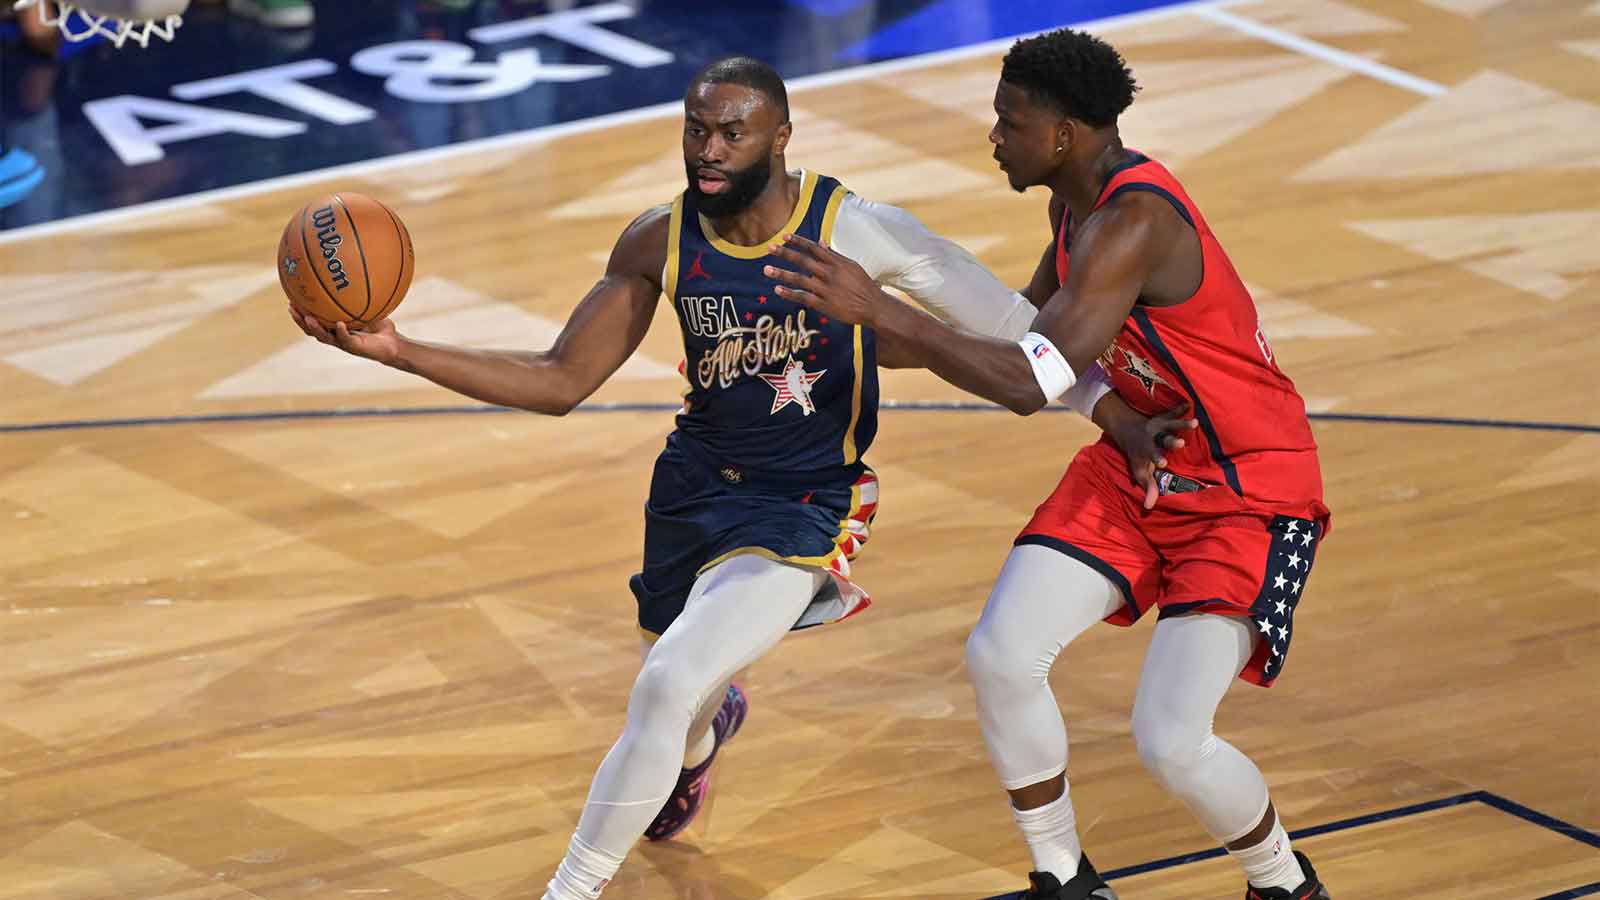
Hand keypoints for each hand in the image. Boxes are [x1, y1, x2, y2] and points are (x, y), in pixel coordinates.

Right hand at [288, 304, 401, 365]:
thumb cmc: (378, 325)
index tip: (291, 299)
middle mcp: (335, 336)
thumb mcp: (368, 307)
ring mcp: (344, 343)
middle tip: (291, 308)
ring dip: (315, 328)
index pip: (312, 320)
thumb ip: (360, 295)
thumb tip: (354, 273)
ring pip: (324, 337)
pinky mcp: (355, 348)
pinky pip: (346, 339)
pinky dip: (342, 332)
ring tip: (308, 318)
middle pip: (311, 329)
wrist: (392, 344)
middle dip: (300, 319)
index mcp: (334, 328)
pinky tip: (339, 324)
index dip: (300, 312)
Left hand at [762, 233, 887, 327]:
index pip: (813, 248)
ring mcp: (825, 289)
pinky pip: (803, 297)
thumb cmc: (863, 285)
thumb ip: (834, 255)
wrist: (873, 306)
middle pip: (803, 260)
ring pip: (799, 279)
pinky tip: (777, 289)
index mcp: (836, 262)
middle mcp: (829, 273)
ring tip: (766, 269)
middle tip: (769, 248)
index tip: (784, 237)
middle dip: (785, 253)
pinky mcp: (824, 304)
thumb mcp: (851, 266)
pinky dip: (789, 293)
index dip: (798, 241)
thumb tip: (820, 242)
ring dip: (782, 273)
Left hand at [1112, 404, 1198, 509]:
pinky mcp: (1164, 416)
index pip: (1153, 456)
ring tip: (1195, 422)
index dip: (1158, 458)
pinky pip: (1173, 411)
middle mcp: (1153, 437)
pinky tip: (1190, 403)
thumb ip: (1147, 487)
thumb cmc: (1137, 455)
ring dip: (1182, 423)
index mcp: (1148, 450)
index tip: (1163, 463)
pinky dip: (1181, 408)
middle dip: (1171, 441)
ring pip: (1171, 424)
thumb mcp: (1140, 471)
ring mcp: (1159, 425)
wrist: (1128, 430)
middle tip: (1179, 443)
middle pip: (1163, 439)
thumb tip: (1149, 506)